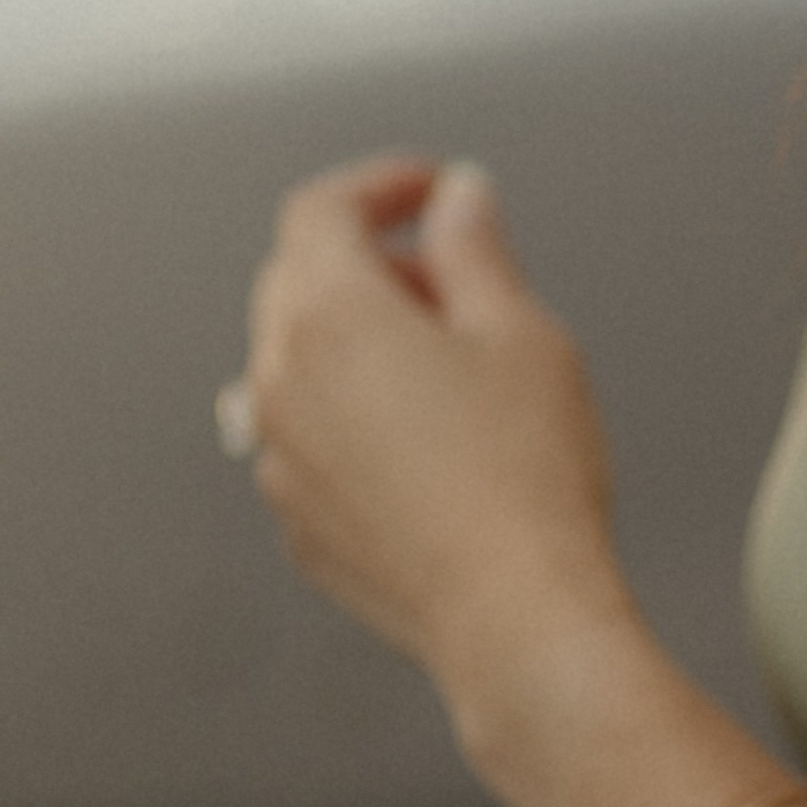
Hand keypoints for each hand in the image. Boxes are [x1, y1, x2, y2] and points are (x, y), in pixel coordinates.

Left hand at [237, 155, 631, 695]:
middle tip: (451, 280)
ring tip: (448, 370)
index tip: (433, 190)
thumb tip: (459, 199)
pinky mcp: (299, 524)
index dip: (380, 186)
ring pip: (295, 366)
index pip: (323, 211)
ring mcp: (278, 459)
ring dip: (356, 345)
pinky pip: (309, 441)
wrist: (515, 619)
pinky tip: (430, 448)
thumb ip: (476, 250)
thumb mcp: (522, 334)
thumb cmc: (528, 476)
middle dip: (368, 262)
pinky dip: (352, 418)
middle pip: (296, 283)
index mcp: (329, 315)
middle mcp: (278, 381)